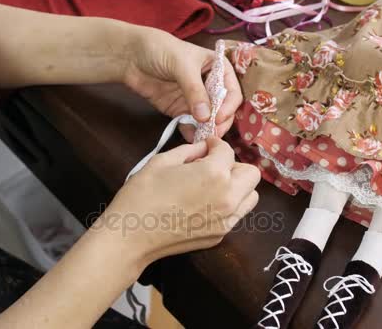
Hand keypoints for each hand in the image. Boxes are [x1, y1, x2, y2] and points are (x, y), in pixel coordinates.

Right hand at [101, 137, 259, 266]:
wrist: (131, 236)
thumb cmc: (141, 195)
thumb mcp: (162, 161)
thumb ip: (190, 150)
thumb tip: (203, 149)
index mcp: (214, 174)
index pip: (228, 151)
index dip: (214, 145)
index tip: (205, 147)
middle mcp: (228, 197)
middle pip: (251, 174)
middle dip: (233, 166)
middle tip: (211, 166)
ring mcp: (226, 220)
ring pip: (250, 197)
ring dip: (237, 187)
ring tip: (211, 187)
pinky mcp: (219, 236)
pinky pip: (236, 215)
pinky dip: (227, 206)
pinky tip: (203, 205)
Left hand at [122, 27, 242, 141]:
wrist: (132, 56)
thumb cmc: (161, 49)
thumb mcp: (181, 66)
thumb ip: (194, 90)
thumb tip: (205, 116)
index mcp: (217, 68)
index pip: (231, 91)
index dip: (228, 106)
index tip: (218, 117)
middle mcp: (209, 86)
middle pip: (223, 109)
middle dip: (220, 122)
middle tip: (213, 133)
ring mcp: (195, 100)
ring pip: (208, 120)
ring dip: (207, 130)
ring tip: (203, 139)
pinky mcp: (180, 110)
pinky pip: (190, 125)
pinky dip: (192, 133)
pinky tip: (191, 140)